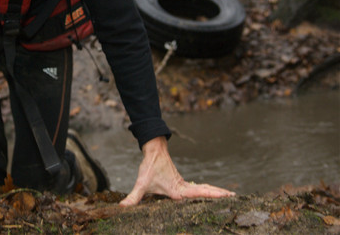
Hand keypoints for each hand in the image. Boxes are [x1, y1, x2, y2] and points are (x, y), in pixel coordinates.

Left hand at [120, 136, 234, 205]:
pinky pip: (198, 188)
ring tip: (230, 196)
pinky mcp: (181, 182)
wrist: (153, 149)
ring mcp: (184, 185)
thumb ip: (133, 198)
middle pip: (206, 191)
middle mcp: (184, 188)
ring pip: (203, 189)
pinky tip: (210, 193)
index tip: (228, 196)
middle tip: (235, 197)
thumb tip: (122, 208)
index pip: (200, 194)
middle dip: (220, 195)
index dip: (213, 196)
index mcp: (179, 190)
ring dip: (215, 192)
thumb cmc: (149, 166)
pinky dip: (207, 190)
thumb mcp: (141, 183)